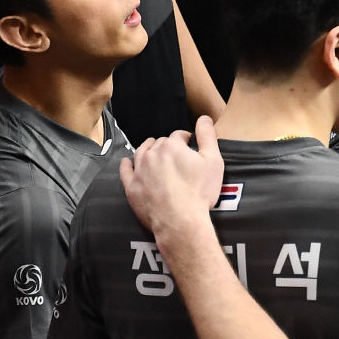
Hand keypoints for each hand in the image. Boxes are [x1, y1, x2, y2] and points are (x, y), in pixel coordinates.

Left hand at [119, 116, 224, 236]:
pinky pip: (125, 171)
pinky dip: (126, 164)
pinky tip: (127, 162)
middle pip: (160, 143)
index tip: (191, 146)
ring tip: (153, 150)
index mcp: (171, 146)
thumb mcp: (213, 160)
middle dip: (168, 146)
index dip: (187, 139)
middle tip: (177, 155)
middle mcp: (151, 154)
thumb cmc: (199, 191)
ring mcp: (139, 170)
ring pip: (141, 152)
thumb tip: (204, 118)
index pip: (179, 135)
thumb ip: (208, 136)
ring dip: (147, 149)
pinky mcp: (131, 187)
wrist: (180, 220)